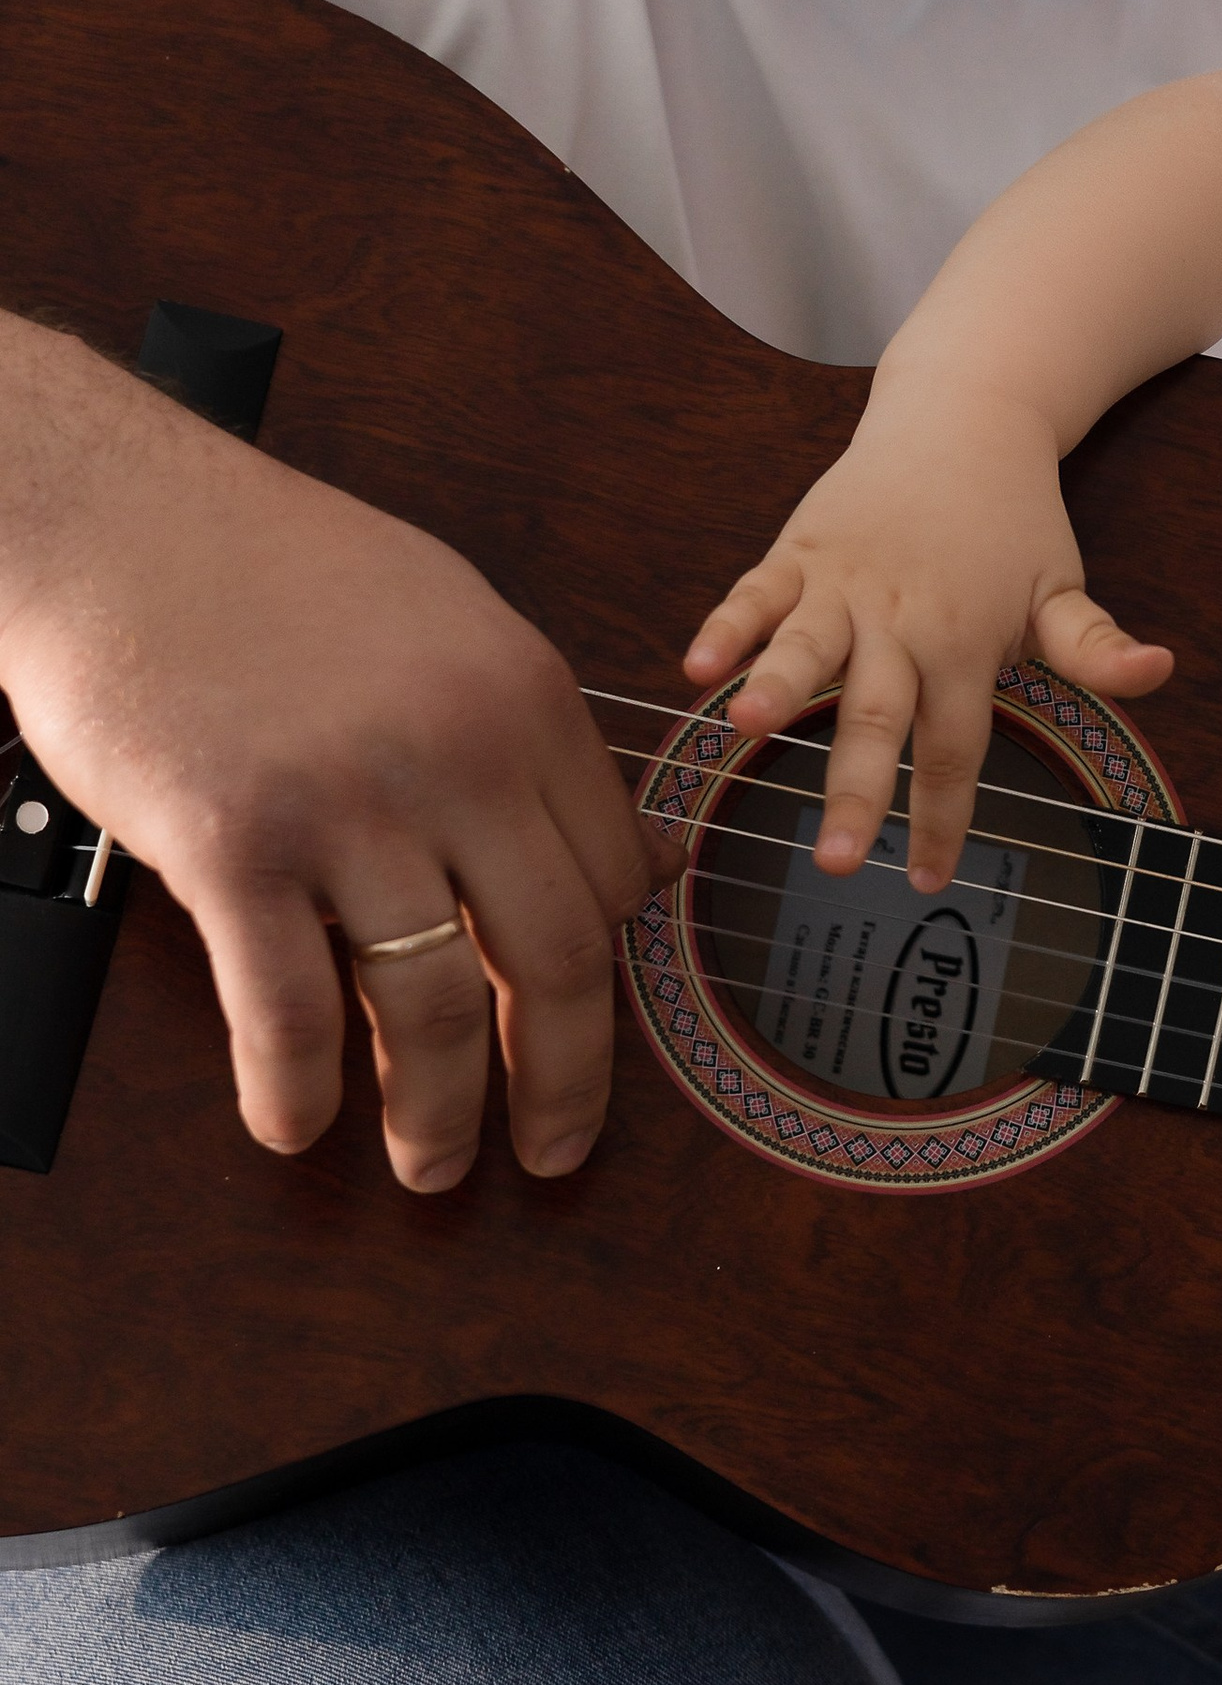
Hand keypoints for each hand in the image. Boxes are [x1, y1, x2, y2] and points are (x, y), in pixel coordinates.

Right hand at [0, 322, 670, 1189]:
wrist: (114, 519)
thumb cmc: (268, 570)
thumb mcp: (450, 622)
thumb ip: (539, 742)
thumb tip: (645, 860)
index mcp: (525, 696)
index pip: (612, 879)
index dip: (604, 977)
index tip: (586, 1031)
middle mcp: (458, 751)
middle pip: (558, 959)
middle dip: (565, 1081)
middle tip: (554, 1152)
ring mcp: (346, 801)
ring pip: (433, 1006)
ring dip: (437, 1113)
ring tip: (431, 1164)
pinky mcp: (232, 843)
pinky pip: (286, 1009)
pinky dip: (296, 1091)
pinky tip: (295, 1126)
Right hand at [682, 377, 1172, 891]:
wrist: (963, 414)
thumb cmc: (1013, 517)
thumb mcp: (1063, 585)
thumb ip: (1096, 646)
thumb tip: (1160, 673)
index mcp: (965, 641)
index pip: (955, 749)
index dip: (942, 820)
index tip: (929, 882)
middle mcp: (900, 620)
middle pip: (877, 715)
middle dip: (856, 790)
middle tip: (838, 863)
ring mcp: (844, 584)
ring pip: (807, 644)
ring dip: (777, 684)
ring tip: (746, 728)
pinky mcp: (801, 549)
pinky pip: (756, 591)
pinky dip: (726, 625)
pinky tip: (695, 666)